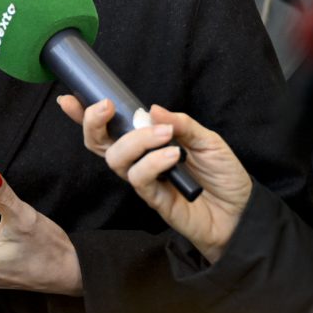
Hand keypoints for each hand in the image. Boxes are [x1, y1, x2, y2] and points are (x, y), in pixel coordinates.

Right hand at [58, 97, 251, 262]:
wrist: (243, 212)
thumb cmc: (223, 176)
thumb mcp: (207, 140)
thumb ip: (180, 123)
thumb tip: (151, 109)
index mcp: (149, 144)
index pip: (111, 129)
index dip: (86, 116)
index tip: (70, 99)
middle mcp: (141, 162)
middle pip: (100, 145)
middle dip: (93, 124)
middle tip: (107, 108)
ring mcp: (147, 182)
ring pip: (117, 160)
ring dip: (136, 140)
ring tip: (165, 136)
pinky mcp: (155, 200)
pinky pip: (140, 179)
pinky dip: (153, 162)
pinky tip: (173, 155)